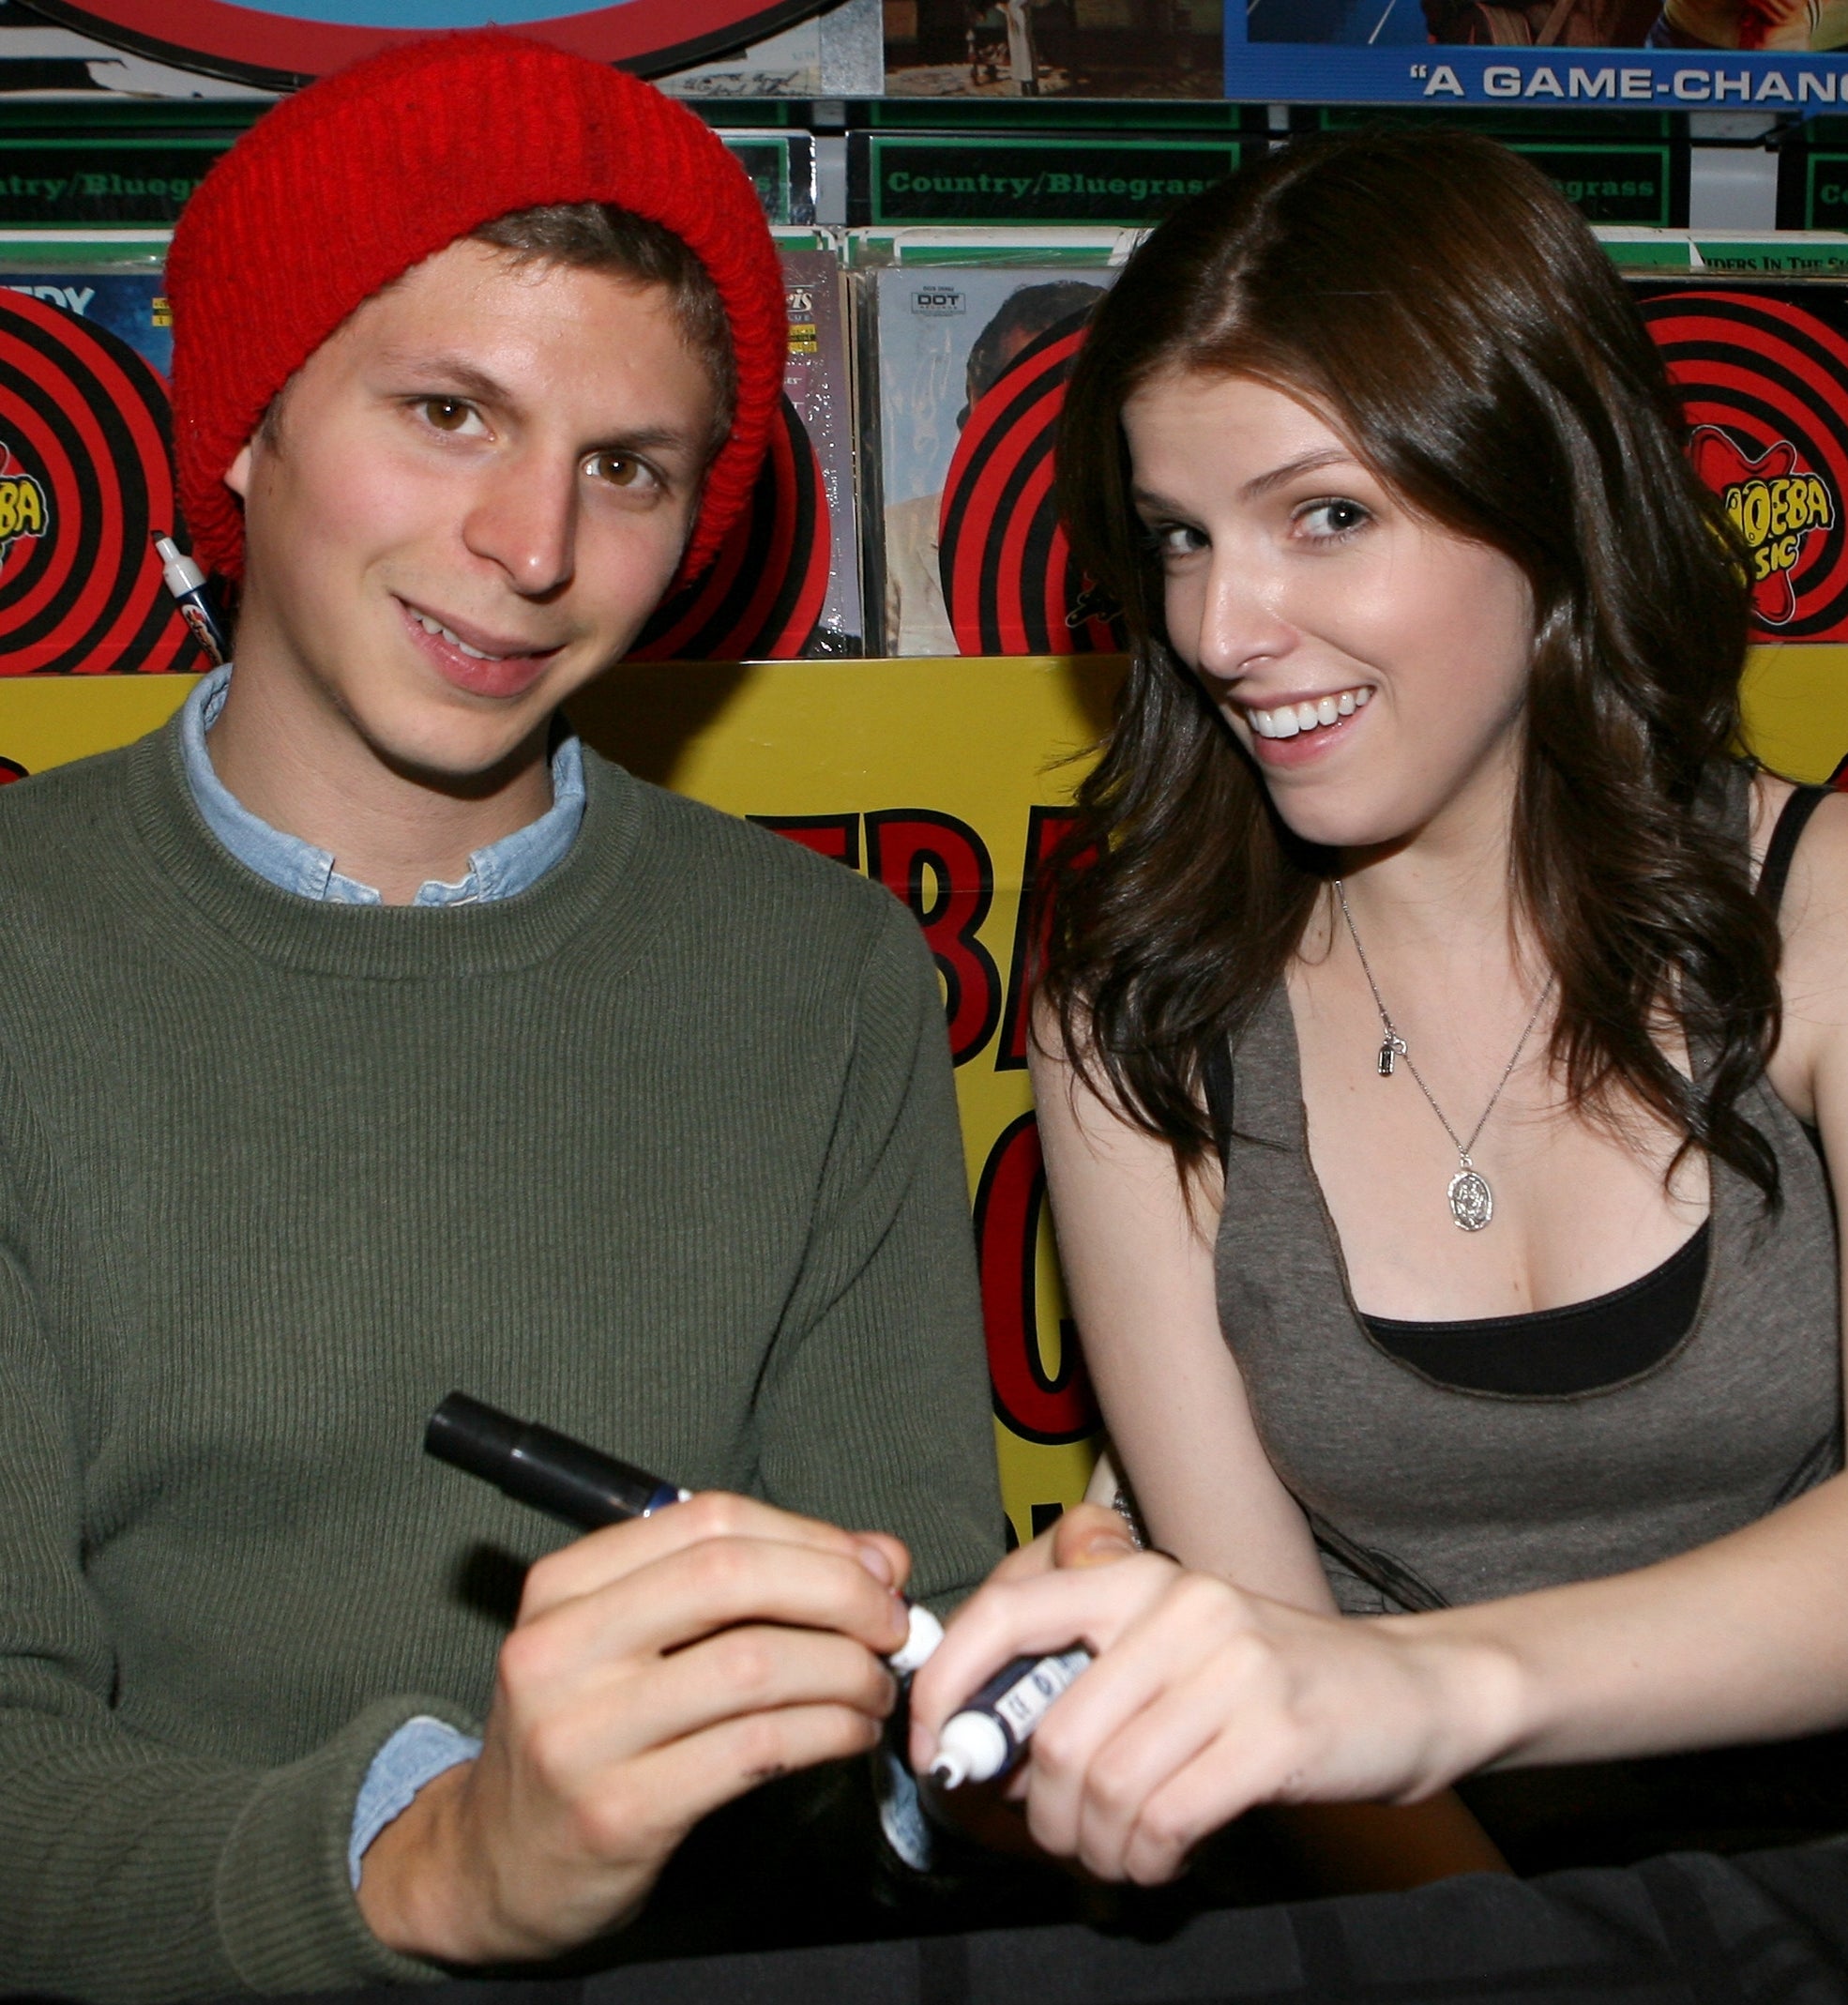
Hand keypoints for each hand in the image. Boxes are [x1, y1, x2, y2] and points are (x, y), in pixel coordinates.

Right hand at [358, 1492, 911, 1962]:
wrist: (496, 1865)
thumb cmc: (585, 1732)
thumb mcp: (630, 1640)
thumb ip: (741, 1587)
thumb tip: (878, 1558)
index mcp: (563, 1585)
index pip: (710, 1519)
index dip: (812, 1535)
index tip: (874, 1566)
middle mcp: (560, 1648)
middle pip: (732, 1577)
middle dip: (840, 1592)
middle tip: (892, 1624)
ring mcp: (582, 1732)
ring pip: (754, 1665)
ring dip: (845, 1670)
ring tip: (876, 1686)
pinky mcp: (618, 1811)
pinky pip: (754, 1750)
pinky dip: (827, 1731)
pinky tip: (850, 1733)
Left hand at [910, 1507, 1520, 1884]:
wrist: (1408, 1691)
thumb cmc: (1271, 1681)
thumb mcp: (1173, 1650)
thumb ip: (1087, 1677)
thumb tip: (984, 1745)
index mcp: (1139, 1578)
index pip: (1010, 1611)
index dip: (950, 1682)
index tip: (934, 1745)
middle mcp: (1179, 1608)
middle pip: (1053, 1733)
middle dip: (1040, 1811)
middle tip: (1062, 1839)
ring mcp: (1230, 1667)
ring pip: (1104, 1784)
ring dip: (1097, 1846)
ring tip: (1121, 1856)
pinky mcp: (1273, 1734)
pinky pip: (1165, 1817)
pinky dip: (1146, 1858)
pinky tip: (1163, 1859)